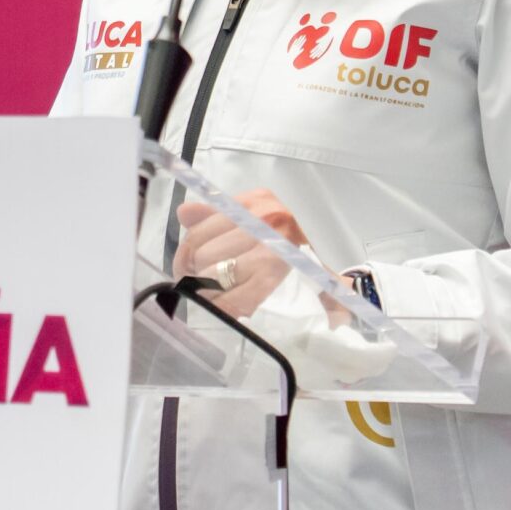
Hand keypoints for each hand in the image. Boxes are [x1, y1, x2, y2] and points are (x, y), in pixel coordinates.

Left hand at [175, 189, 308, 318]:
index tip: (185, 267)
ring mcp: (271, 246)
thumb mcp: (254, 217)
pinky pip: (235, 296)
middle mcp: (265, 219)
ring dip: (207, 291)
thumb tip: (184, 213)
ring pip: (215, 273)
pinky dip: (223, 306)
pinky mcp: (276, 275)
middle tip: (197, 285)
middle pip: (204, 251)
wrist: (326, 266)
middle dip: (195, 273)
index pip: (202, 228)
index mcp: (256, 201)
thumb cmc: (284, 241)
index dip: (187, 252)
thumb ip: (216, 215)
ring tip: (210, 297)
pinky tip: (222, 309)